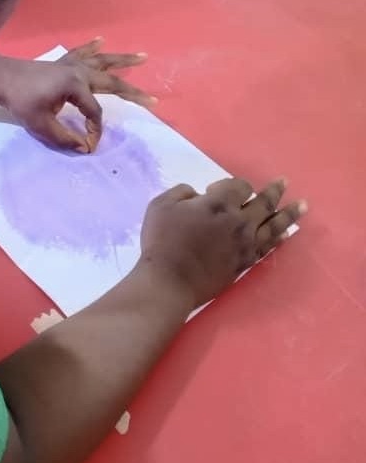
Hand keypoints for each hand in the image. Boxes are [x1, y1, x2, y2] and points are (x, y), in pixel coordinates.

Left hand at [0, 38, 154, 152]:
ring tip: (144, 56)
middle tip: (154, 100)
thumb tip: (84, 149)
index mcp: (76, 87)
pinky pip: (81, 52)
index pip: (95, 112)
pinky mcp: (61, 61)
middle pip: (112, 83)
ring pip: (103, 61)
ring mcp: (71, 64)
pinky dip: (92, 47)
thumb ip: (64, 138)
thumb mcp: (41, 126)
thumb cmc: (19, 101)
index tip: (90, 145)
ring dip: (123, 60)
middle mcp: (79, 72)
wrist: (0, 78)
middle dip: (134, 93)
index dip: (95, 130)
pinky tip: (102, 40)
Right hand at [137, 178, 305, 309]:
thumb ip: (182, 193)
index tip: (214, 191)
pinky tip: (285, 235)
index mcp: (219, 203)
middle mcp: (239, 221)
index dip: (230, 186)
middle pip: (263, 202)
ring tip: (302, 205)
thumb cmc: (161, 241)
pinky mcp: (245, 262)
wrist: (169, 280)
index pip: (238, 186)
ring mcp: (246, 243)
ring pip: (273, 224)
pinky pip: (268, 247)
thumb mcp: (161, 205)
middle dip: (273, 191)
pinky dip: (279, 239)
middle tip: (284, 182)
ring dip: (288, 213)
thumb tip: (197, 196)